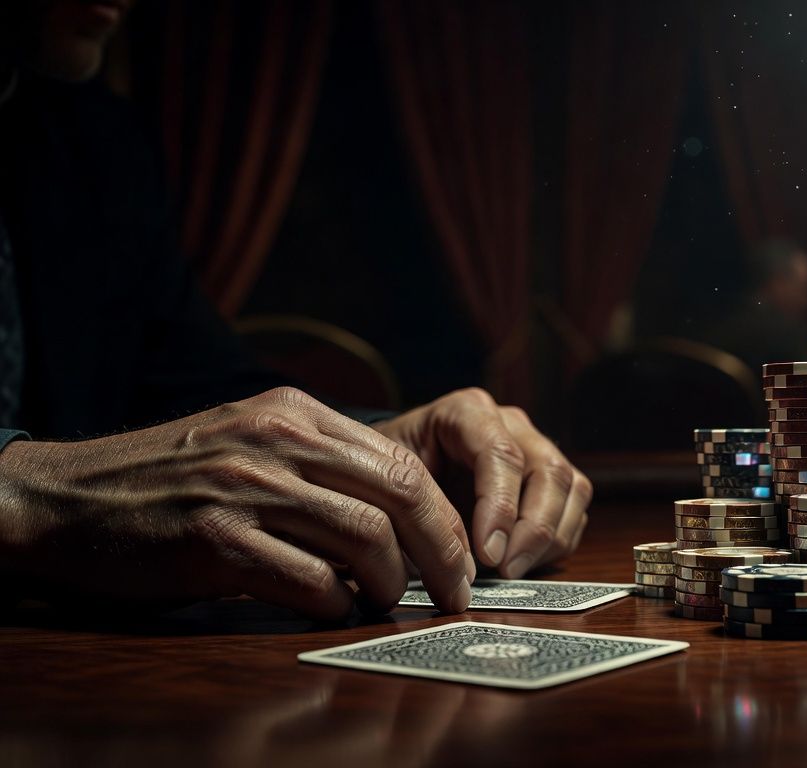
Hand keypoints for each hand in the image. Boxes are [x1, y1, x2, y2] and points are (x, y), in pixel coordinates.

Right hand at [0, 387, 472, 618]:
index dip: (444, 517)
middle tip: (455, 593)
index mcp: (294, 412)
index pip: (402, 462)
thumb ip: (320, 463)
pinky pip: (309, 579)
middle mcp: (277, 441)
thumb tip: (400, 517)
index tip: (462, 557)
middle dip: (442, 552)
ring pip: (364, 539)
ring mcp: (246, 488)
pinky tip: (332, 610)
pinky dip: (336, 603)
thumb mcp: (248, 439)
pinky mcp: (215, 540)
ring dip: (389, 584)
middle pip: (399, 497)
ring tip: (384, 603)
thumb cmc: (167, 479)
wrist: (67, 498)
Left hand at [372, 388, 590, 579]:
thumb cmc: (389, 476)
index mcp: (467, 411)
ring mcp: (535, 447)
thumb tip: (460, 561)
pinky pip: (575, 510)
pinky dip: (556, 543)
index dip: (500, 506)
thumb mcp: (389, 484)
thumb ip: (422, 512)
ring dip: (549, 538)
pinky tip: (522, 563)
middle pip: (548, 470)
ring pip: (572, 488)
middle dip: (533, 528)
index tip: (487, 554)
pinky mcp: (551, 479)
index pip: (501, 453)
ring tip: (512, 570)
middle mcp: (510, 423)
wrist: (394, 472)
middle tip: (506, 570)